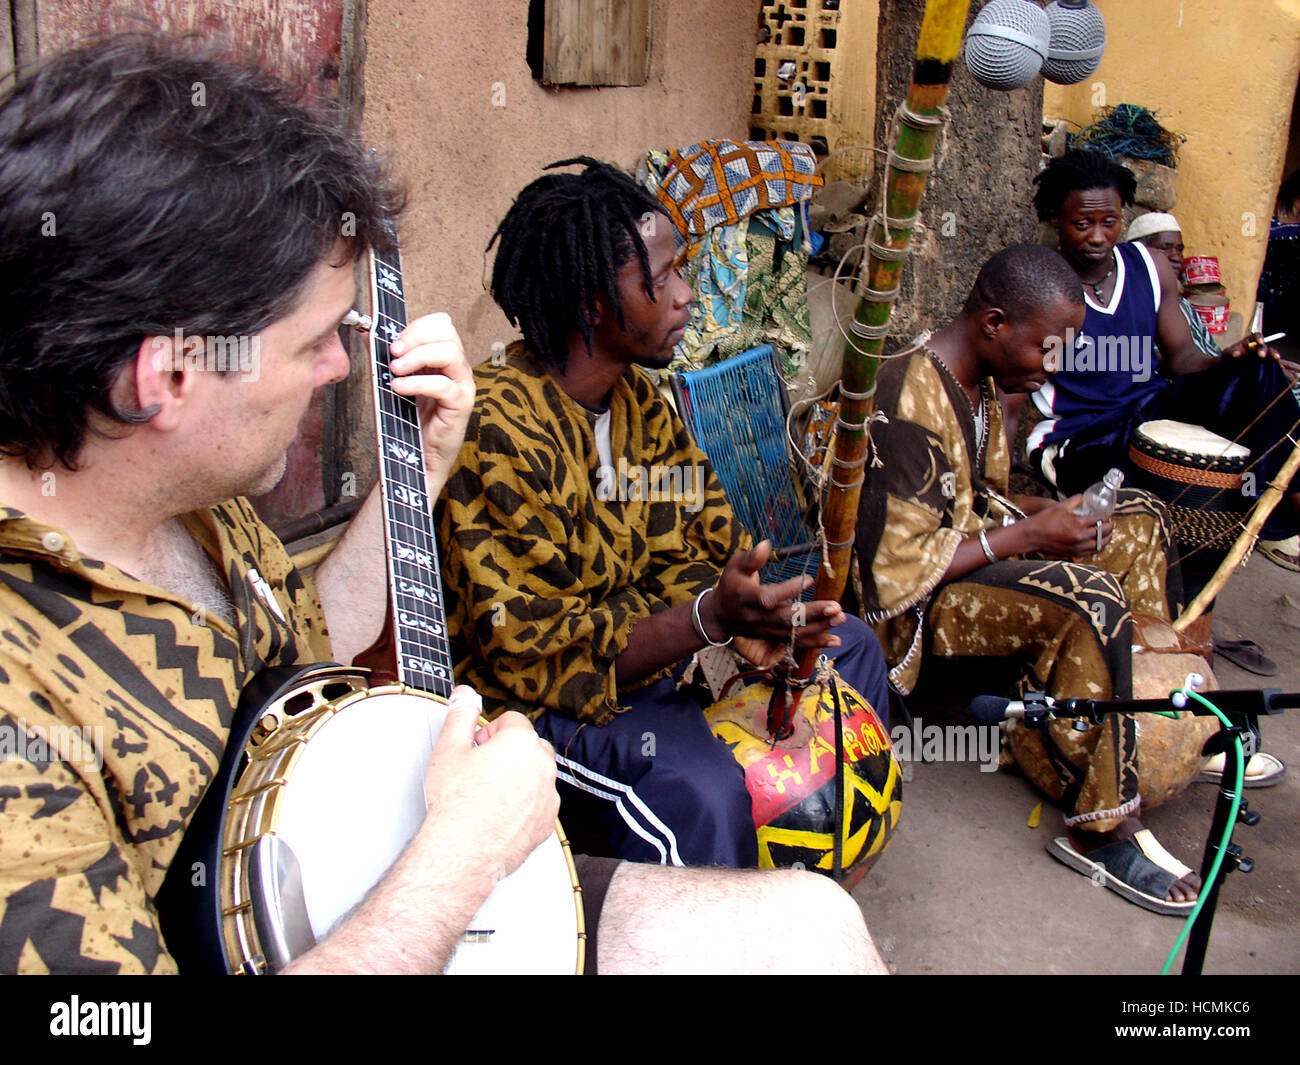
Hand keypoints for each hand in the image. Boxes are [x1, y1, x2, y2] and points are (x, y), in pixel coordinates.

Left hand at [388, 313, 475, 499]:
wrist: (418, 457)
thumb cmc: (409, 419)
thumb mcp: (400, 381)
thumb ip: (394, 359)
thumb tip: (370, 335)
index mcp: (445, 359)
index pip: (442, 324)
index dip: (416, 326)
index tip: (394, 341)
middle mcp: (458, 368)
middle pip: (447, 332)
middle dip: (415, 337)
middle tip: (393, 353)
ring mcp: (463, 386)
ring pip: (450, 352)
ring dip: (417, 356)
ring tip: (395, 370)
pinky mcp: (460, 405)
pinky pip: (442, 385)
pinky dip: (417, 382)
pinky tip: (399, 388)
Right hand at [422, 686, 557, 883]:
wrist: (463, 851)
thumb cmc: (455, 804)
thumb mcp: (449, 749)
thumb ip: (461, 715)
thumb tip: (465, 694)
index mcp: (521, 742)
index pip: (512, 720)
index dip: (490, 732)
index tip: (477, 747)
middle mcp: (542, 765)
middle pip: (529, 745)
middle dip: (508, 751)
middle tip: (481, 768)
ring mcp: (548, 795)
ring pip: (537, 774)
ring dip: (519, 776)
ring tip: (488, 793)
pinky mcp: (548, 822)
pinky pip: (540, 802)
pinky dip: (525, 803)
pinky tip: (499, 813)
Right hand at [707, 541, 845, 667]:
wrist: (720, 616)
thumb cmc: (731, 586)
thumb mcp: (735, 567)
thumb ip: (750, 558)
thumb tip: (766, 544)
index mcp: (748, 597)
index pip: (769, 597)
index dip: (789, 590)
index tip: (809, 580)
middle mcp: (758, 617)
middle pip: (787, 619)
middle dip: (813, 614)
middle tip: (835, 607)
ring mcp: (767, 630)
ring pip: (794, 633)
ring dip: (820, 628)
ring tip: (840, 618)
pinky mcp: (774, 637)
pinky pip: (796, 643)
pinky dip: (816, 642)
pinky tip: (836, 640)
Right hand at [1020, 497, 1111, 559]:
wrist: (1031, 536)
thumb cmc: (1043, 520)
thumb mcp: (1059, 506)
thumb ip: (1074, 501)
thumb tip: (1083, 497)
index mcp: (1078, 523)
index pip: (1099, 520)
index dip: (1105, 517)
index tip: (1106, 515)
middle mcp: (1080, 537)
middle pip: (1102, 532)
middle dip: (1109, 527)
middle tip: (1110, 523)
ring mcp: (1077, 547)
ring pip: (1099, 545)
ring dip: (1106, 539)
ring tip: (1108, 534)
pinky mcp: (1073, 554)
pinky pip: (1091, 552)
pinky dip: (1097, 547)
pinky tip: (1098, 544)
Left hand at [1221, 332, 1283, 369]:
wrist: (1228, 367)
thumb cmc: (1228, 357)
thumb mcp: (1227, 354)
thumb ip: (1231, 353)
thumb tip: (1237, 354)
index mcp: (1249, 341)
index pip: (1257, 336)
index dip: (1259, 338)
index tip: (1260, 342)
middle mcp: (1257, 347)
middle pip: (1263, 346)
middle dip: (1263, 350)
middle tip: (1261, 356)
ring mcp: (1260, 356)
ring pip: (1270, 354)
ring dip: (1273, 355)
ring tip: (1275, 359)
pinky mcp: (1262, 364)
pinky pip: (1270, 363)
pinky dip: (1274, 364)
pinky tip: (1278, 367)